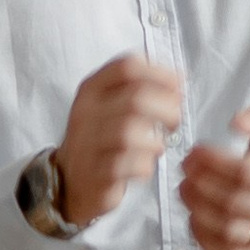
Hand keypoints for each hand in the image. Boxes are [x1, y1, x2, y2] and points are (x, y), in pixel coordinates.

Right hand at [54, 52, 184, 225]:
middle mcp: (85, 113)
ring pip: (129, 132)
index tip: (178, 86)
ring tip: (159, 146)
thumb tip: (178, 79)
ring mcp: (87, 145)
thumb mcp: (108, 106)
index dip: (160, 74)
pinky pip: (127, 165)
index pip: (127, 68)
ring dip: (156, 140)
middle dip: (167, 108)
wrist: (70, 181)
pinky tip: (145, 166)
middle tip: (175, 121)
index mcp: (91, 90)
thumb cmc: (100, 139)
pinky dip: (144, 165)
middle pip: (135, 99)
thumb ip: (136, 89)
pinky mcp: (95, 175)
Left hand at [181, 102, 249, 249]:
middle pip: (234, 202)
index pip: (248, 172)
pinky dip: (203, 237)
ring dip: (197, 208)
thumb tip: (237, 124)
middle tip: (186, 167)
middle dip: (201, 183)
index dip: (214, 161)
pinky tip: (195, 215)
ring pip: (228, 230)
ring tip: (186, 188)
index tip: (197, 150)